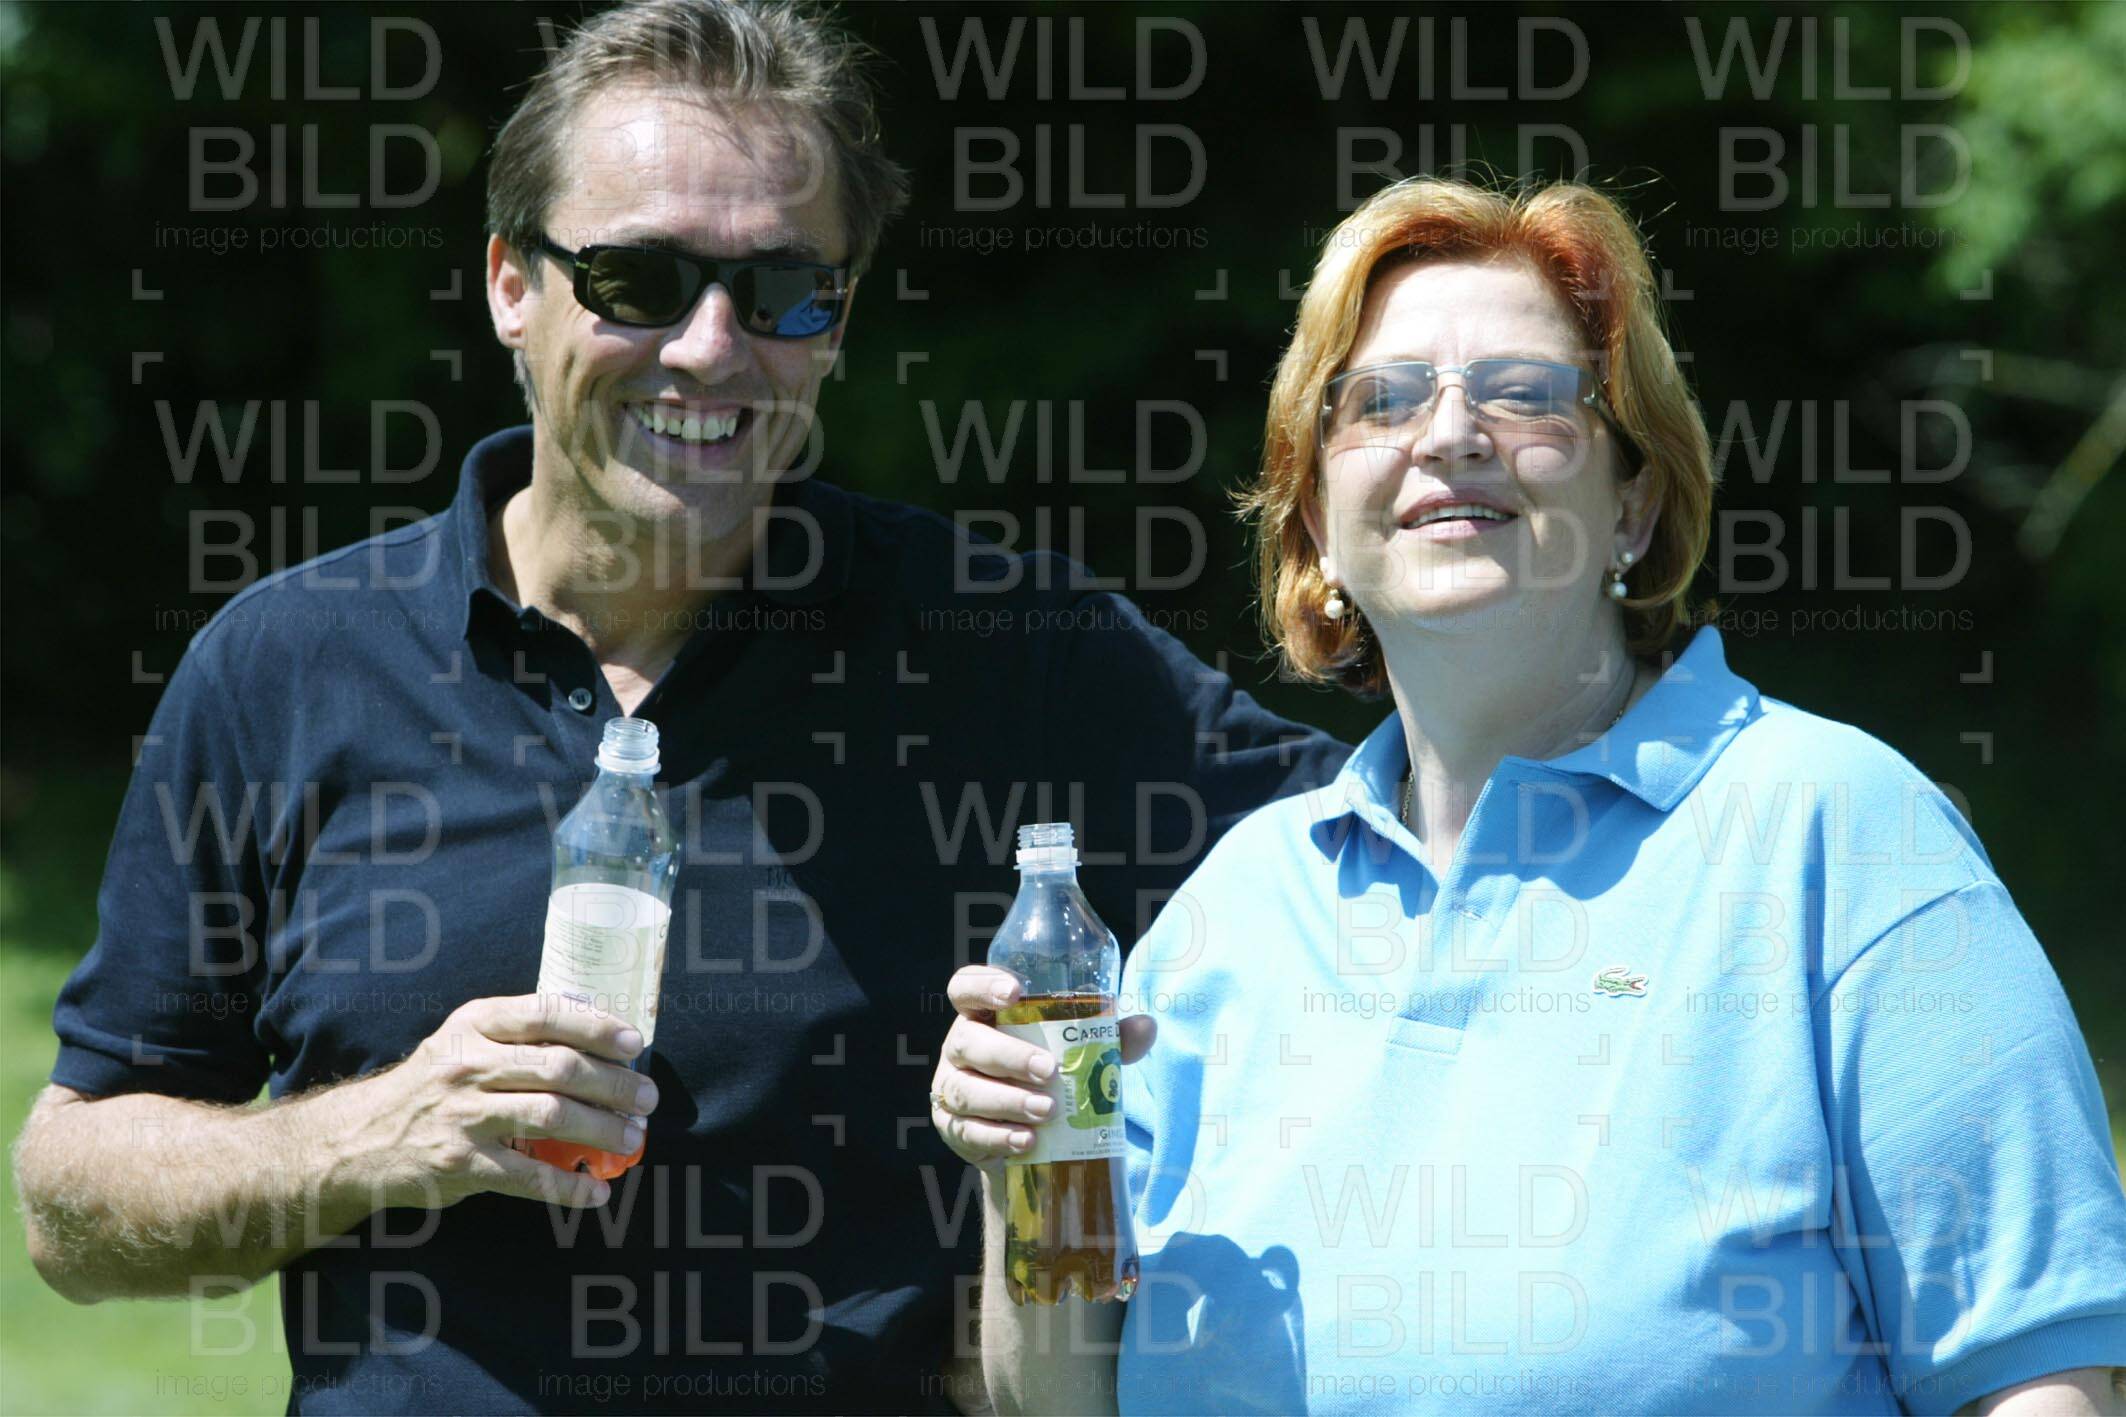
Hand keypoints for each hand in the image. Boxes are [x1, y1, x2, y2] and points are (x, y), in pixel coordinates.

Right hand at [326, 993, 657, 1210]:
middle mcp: (468, 1064)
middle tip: (647, 1099)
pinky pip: (529, 1176)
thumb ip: (519, 1030)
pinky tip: (597, 1192)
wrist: (361, 1138)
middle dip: (615, 1084)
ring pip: (552, 1116)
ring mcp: (464, 1115)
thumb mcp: (463, 1038)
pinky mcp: (461, 1164)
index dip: (597, 1026)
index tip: (634, 1043)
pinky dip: (570, 1186)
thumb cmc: (432, 1084)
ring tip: (632, 1138)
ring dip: (603, 1129)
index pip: (546, 1013)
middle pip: (559, 1067)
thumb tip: (595, 1019)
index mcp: (474, 1024)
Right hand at [930, 966, 1154, 1170]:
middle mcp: (960, 1046)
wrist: (1026, 1136)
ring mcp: (950, 1088)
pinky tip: (1027, 1141)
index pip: (965, 988)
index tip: (1014, 993)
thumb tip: (1146, 1027)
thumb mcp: (1075, 1052)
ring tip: (1047, 1111)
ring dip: (1007, 1101)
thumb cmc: (1047, 1075)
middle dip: (1008, 1056)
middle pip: (968, 1041)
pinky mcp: (953, 1128)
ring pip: (966, 1090)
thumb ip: (1108, 1038)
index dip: (983, 985)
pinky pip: (969, 1131)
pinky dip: (999, 1136)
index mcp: (983, 1015)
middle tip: (1048, 1071)